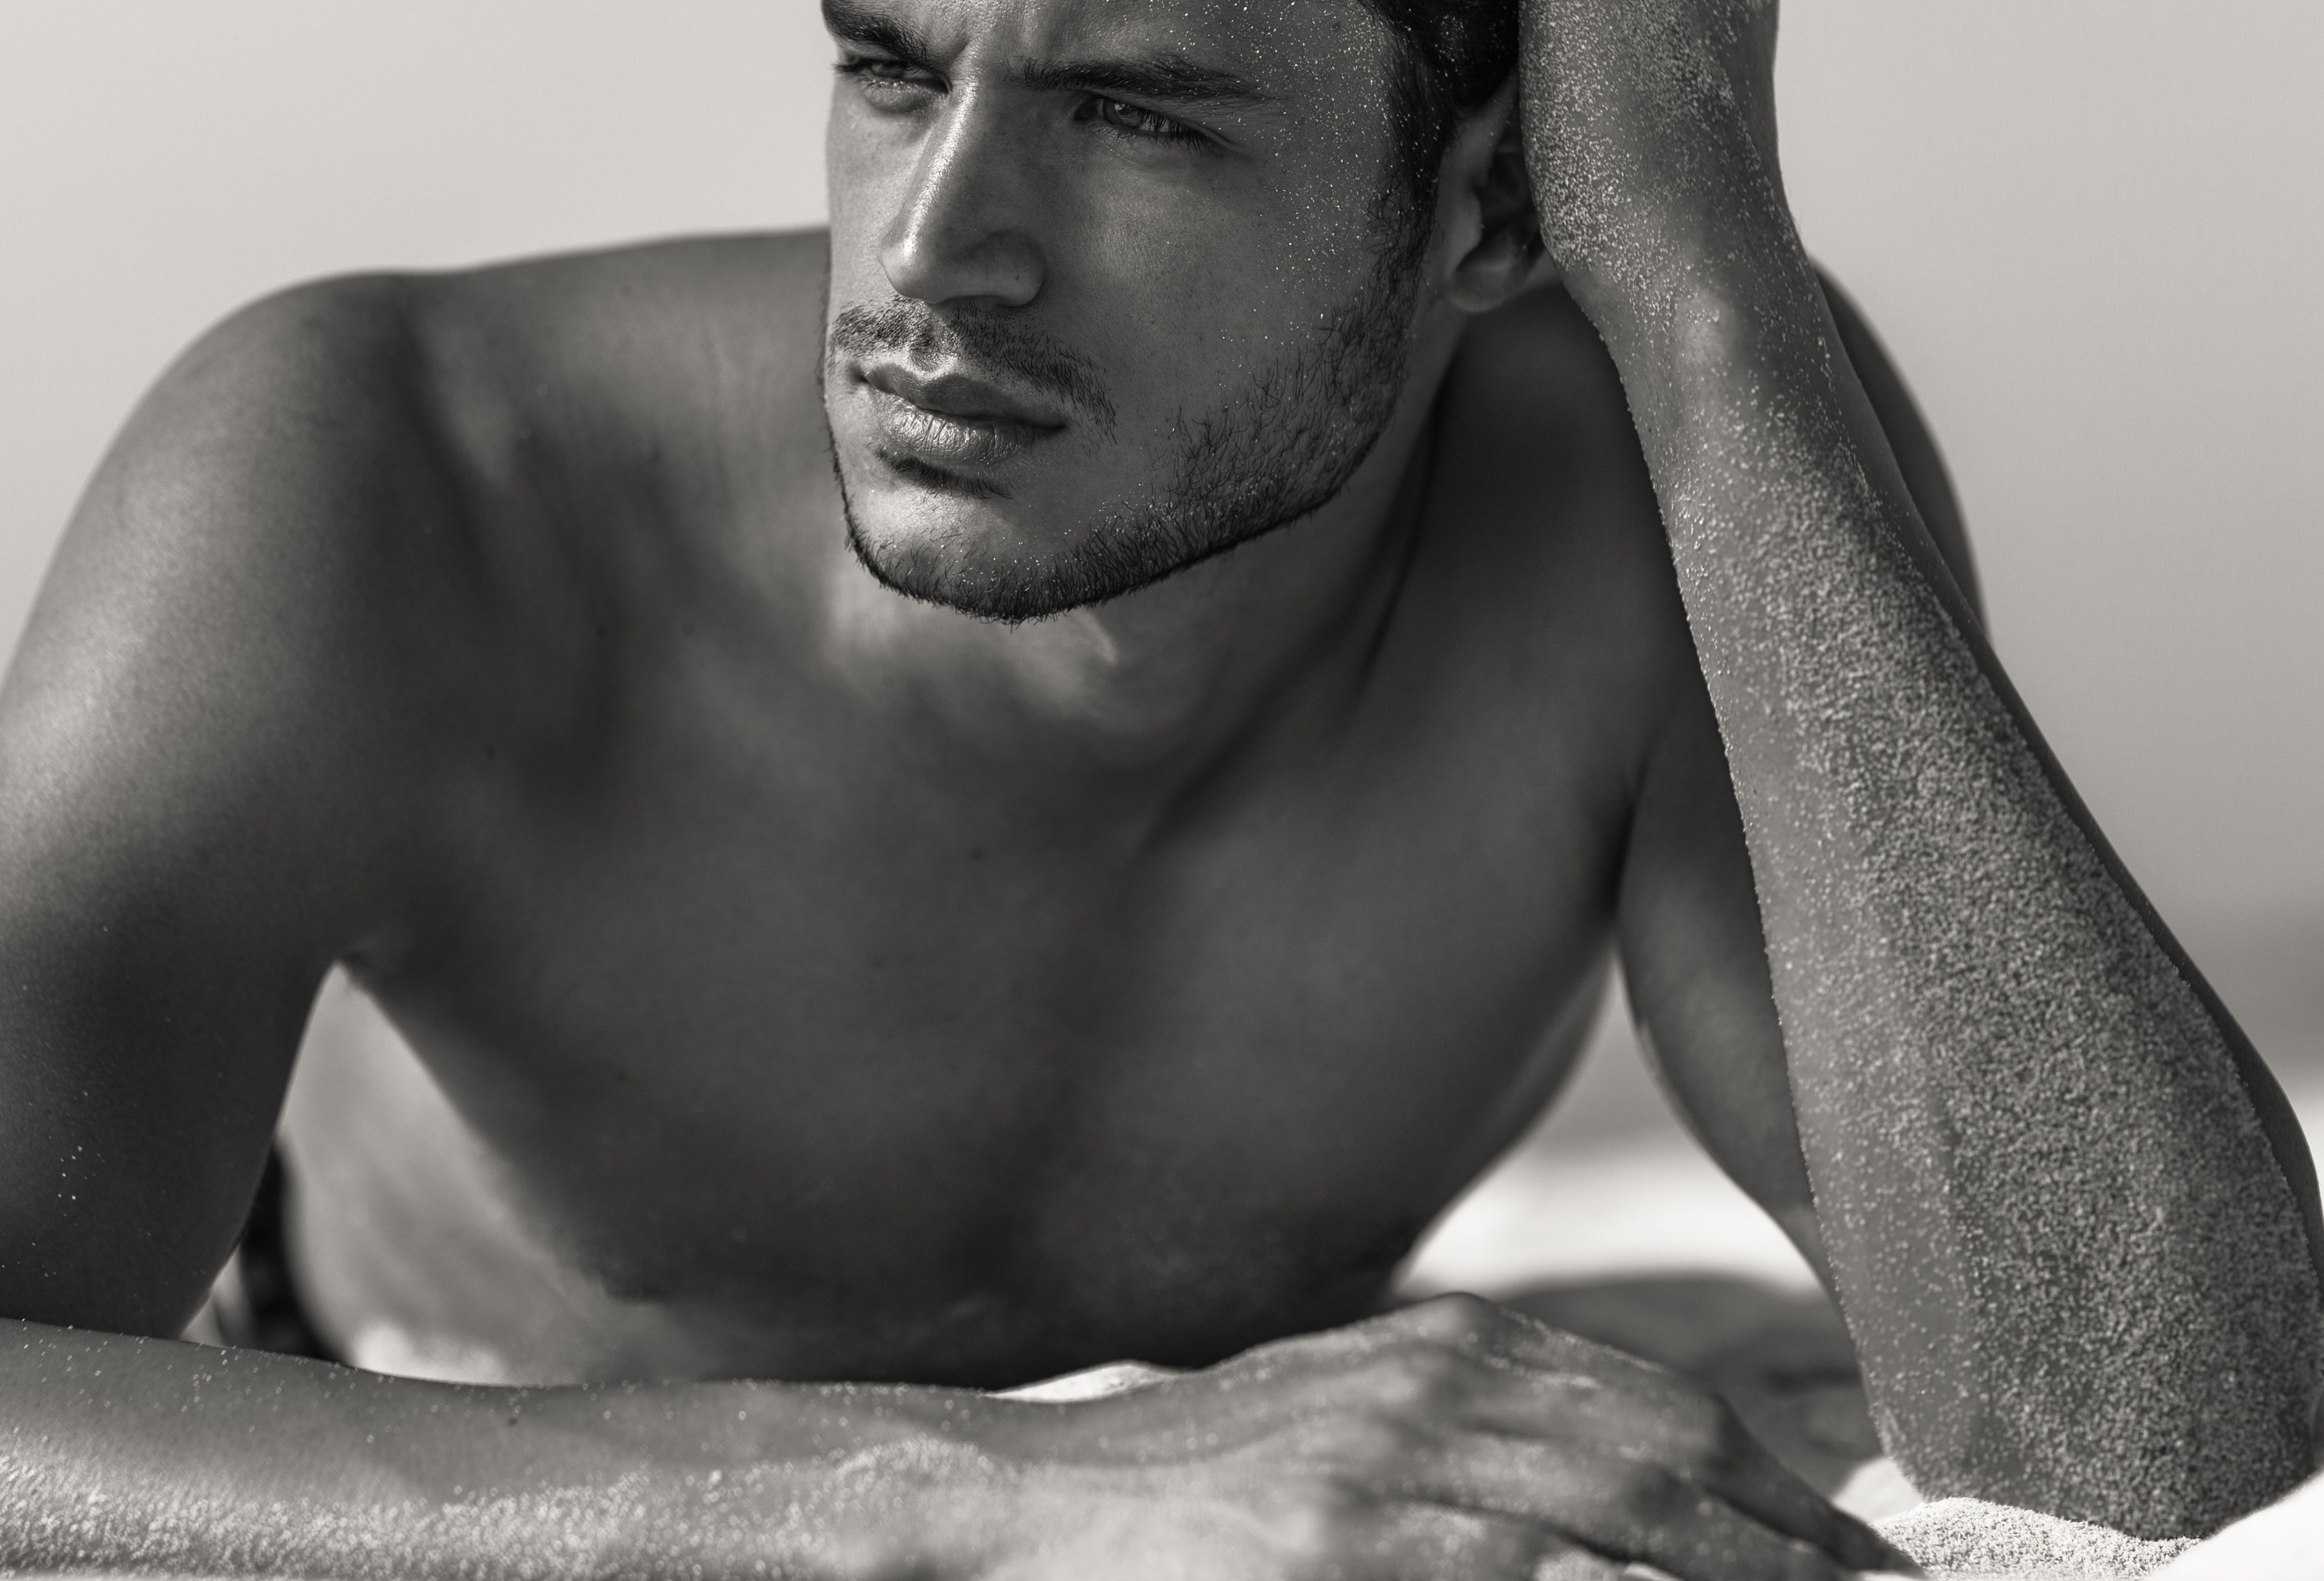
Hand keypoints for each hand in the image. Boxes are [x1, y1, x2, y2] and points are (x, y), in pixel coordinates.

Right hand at [983, 1294, 1909, 1579]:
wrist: (1042, 1502)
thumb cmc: (1205, 1480)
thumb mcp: (1355, 1420)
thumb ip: (1484, 1439)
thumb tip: (1637, 1502)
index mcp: (1447, 1348)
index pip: (1661, 1409)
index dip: (1782, 1491)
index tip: (1865, 1556)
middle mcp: (1436, 1392)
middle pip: (1670, 1462)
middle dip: (1799, 1546)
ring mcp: (1394, 1476)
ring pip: (1622, 1524)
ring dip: (1739, 1575)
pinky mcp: (1350, 1551)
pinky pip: (1531, 1574)